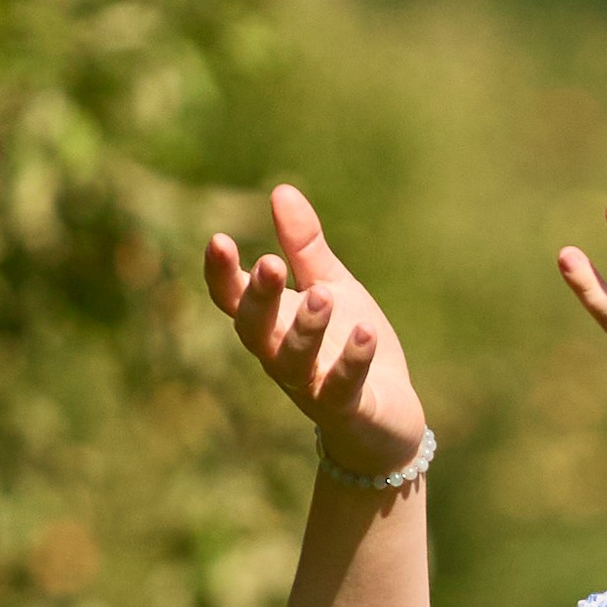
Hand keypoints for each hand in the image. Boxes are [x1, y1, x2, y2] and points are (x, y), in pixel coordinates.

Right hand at [203, 183, 428, 469]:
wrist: (386, 416)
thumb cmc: (349, 344)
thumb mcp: (330, 286)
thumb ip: (305, 247)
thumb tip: (281, 190)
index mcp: (272, 324)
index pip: (232, 300)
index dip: (221, 274)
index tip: (220, 240)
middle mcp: (280, 357)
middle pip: (253, 331)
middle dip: (258, 299)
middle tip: (270, 263)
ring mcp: (310, 386)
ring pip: (292, 363)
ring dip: (305, 330)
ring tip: (323, 296)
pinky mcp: (346, 409)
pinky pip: (341, 388)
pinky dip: (351, 361)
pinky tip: (366, 332)